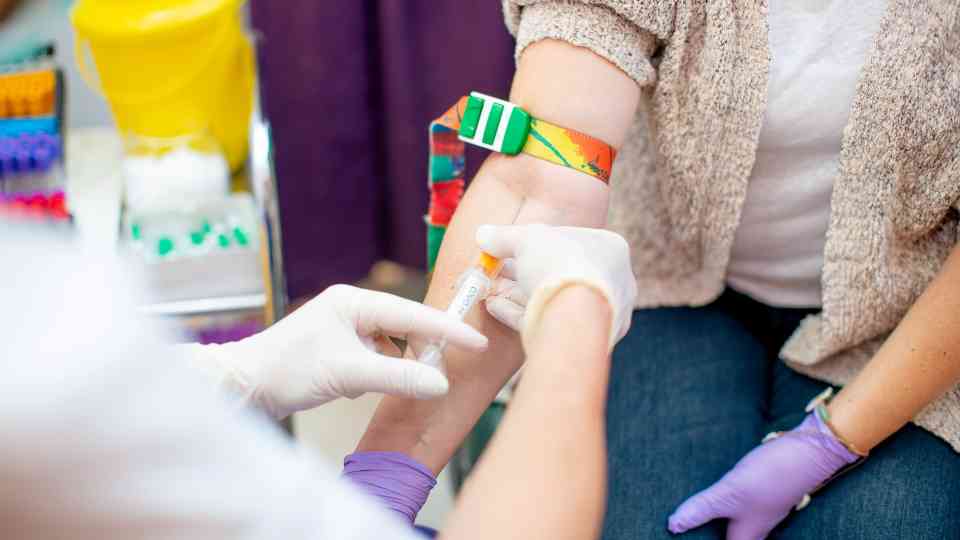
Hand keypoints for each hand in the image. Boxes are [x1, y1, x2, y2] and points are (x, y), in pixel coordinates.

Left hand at [187, 285, 487, 418]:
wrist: (243, 387)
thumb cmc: (287, 370)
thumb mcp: (349, 373)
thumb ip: (398, 377)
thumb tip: (441, 383)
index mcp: (353, 302)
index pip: (412, 314)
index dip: (446, 329)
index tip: (476, 341)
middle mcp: (350, 310)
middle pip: (404, 326)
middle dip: (423, 348)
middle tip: (446, 370)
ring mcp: (342, 329)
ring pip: (389, 345)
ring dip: (398, 365)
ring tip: (407, 382)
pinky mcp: (335, 350)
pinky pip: (372, 358)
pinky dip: (377, 374)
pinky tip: (362, 388)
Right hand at [476, 224, 636, 349]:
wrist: (572, 317)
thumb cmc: (559, 264)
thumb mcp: (526, 239)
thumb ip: (505, 236)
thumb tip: (483, 234)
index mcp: (611, 250)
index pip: (571, 241)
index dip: (537, 243)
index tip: (511, 248)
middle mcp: (613, 283)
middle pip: (560, 274)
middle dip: (523, 273)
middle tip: (496, 272)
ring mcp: (600, 315)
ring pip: (553, 300)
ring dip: (518, 295)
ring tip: (490, 291)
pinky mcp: (583, 340)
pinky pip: (549, 322)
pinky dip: (520, 315)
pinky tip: (495, 308)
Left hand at [668, 412, 860, 539]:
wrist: (811, 451)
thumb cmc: (771, 476)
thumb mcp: (729, 492)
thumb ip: (701, 509)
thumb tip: (672, 526)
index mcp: (747, 535)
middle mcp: (758, 527)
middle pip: (735, 539)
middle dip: (714, 537)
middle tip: (694, 532)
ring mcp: (765, 509)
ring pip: (741, 526)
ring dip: (723, 525)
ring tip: (700, 520)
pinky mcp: (769, 491)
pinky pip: (746, 507)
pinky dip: (731, 507)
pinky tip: (723, 495)